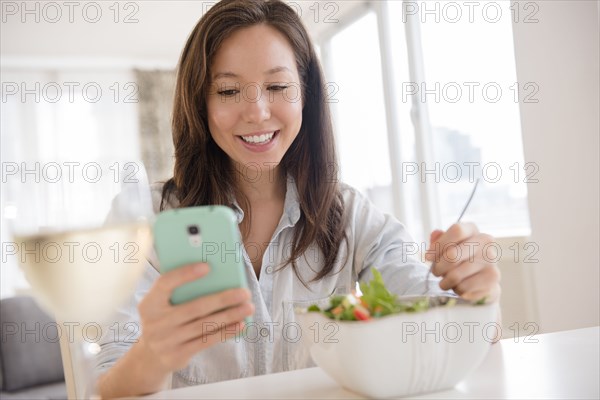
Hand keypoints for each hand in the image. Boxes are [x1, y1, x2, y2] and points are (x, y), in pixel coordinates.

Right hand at [137, 263, 253, 371]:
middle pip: (195, 307)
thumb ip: (180, 291)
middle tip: (244, 292)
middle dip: (223, 299)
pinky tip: (240, 324)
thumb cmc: (165, 319)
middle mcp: (156, 322)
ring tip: (248, 307)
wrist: (150, 356)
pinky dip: (225, 332)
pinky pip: (206, 341)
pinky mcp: (177, 355)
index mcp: (149, 303)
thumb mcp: (162, 305)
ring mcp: (166, 341)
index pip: (165, 283)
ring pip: (204, 325)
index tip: (207, 266)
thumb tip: (217, 276)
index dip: (185, 274)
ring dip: (230, 315)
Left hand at [425, 223, 500, 302]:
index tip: (428, 257)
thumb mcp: (447, 247)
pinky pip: (464, 287)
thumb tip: (435, 234)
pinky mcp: (492, 278)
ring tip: (446, 281)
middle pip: (453, 255)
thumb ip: (438, 240)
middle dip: (438, 267)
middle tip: (436, 272)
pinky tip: (459, 286)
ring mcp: (491, 260)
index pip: (456, 231)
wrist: (482, 279)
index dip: (438, 245)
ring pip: (455, 275)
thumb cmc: (460, 259)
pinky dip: (456, 290)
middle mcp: (485, 241)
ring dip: (445, 281)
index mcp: (472, 229)